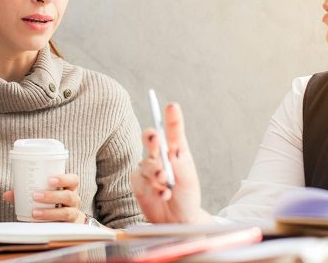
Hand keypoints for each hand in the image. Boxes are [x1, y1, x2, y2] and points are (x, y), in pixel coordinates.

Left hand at [3, 173, 85, 223]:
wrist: (67, 220)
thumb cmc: (53, 202)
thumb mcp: (45, 193)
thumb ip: (26, 193)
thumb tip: (7, 195)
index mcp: (70, 188)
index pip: (74, 180)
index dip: (64, 179)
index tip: (50, 180)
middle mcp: (74, 200)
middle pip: (68, 196)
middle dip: (52, 196)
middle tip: (36, 195)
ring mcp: (73, 214)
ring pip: (66, 213)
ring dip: (49, 212)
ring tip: (34, 212)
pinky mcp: (68, 227)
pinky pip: (61, 226)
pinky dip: (49, 224)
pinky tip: (38, 224)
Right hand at [131, 103, 212, 223]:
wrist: (178, 220)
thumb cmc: (186, 196)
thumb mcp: (188, 179)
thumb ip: (179, 164)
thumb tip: (171, 149)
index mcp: (176, 151)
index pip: (173, 132)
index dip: (172, 118)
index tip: (172, 107)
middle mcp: (160, 156)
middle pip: (151, 140)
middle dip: (151, 138)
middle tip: (155, 138)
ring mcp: (147, 169)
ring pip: (146, 164)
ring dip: (156, 173)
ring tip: (166, 183)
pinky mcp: (138, 183)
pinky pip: (141, 181)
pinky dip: (153, 188)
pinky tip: (163, 195)